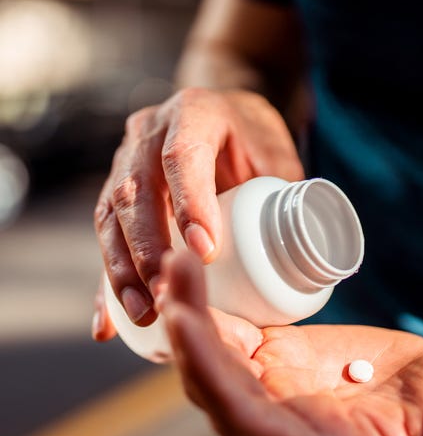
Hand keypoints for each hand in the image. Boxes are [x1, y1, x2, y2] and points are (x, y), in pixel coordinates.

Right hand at [92, 88, 302, 338]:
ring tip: (144, 313)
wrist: (224, 117)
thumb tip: (304, 254)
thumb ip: (286, 194)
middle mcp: (148, 134)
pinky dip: (107, 282)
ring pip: (110, 216)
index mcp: (193, 114)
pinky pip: (106, 238)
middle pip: (135, 192)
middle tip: (168, 294)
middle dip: (147, 250)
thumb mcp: (276, 154)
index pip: (183, 157)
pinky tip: (109, 322)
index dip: (190, 204)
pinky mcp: (116, 194)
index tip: (206, 253)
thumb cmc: (253, 139)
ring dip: (122, 270)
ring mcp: (125, 162)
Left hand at [160, 251, 422, 435]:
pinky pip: (233, 338)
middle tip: (174, 272)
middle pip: (215, 388)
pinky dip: (211, 308)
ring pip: (215, 360)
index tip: (187, 324)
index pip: (248, 423)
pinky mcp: (279, 361)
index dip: (214, 378)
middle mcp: (282, 426)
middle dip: (190, 336)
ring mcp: (275, 392)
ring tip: (178, 260)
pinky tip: (194, 271)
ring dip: (191, 315)